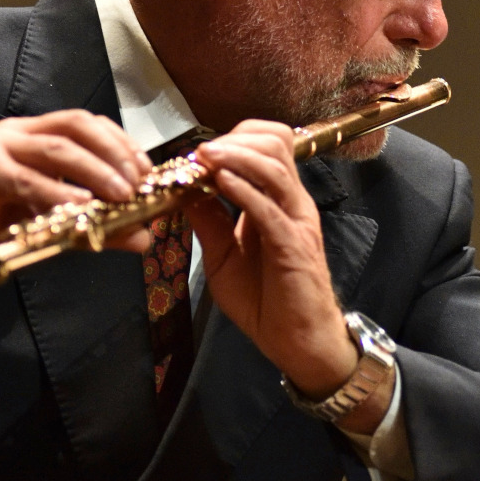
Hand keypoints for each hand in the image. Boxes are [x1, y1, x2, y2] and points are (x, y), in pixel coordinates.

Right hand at [0, 110, 151, 307]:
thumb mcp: (52, 229)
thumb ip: (95, 227)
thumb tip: (144, 236)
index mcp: (35, 138)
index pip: (89, 125)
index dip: (123, 144)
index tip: (149, 173)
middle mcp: (18, 134)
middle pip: (78, 125)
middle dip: (115, 151)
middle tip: (139, 183)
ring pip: (57, 147)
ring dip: (95, 170)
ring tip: (122, 195)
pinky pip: (26, 178)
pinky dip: (56, 191)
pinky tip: (80, 206)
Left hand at [187, 122, 359, 401]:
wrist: (295, 341)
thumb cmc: (264, 301)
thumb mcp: (222, 255)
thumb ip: (208, 221)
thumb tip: (183, 190)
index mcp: (276, 200)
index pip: (265, 145)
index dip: (232, 139)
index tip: (196, 153)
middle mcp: (290, 202)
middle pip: (275, 143)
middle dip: (235, 139)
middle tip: (201, 151)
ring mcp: (296, 220)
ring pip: (275, 167)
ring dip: (236, 156)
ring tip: (206, 158)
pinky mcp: (294, 244)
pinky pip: (270, 208)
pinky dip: (244, 190)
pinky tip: (221, 184)